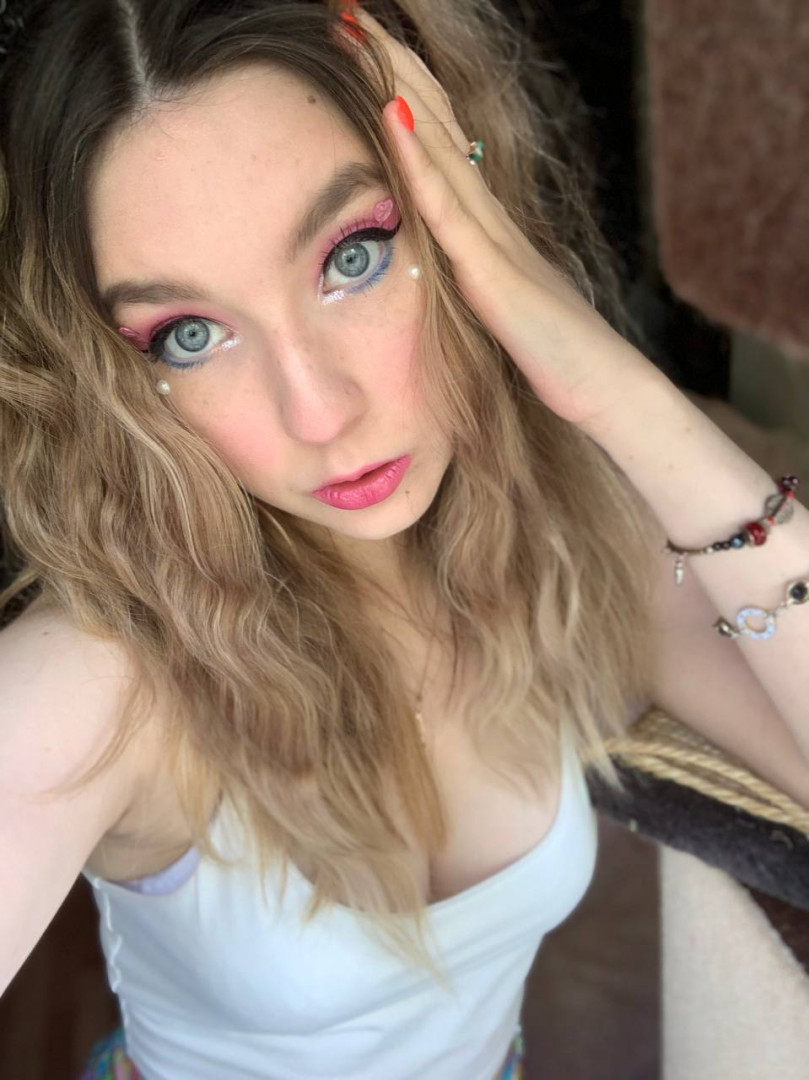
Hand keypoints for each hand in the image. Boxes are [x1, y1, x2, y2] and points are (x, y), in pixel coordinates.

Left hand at [337, 5, 663, 434]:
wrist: (611, 392)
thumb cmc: (561, 360)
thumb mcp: (508, 310)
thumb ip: (480, 281)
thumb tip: (453, 268)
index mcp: (491, 230)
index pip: (442, 146)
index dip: (404, 94)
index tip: (366, 51)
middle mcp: (494, 221)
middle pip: (438, 129)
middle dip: (394, 69)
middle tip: (353, 16)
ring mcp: (497, 243)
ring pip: (440, 153)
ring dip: (399, 92)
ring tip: (364, 37)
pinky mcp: (497, 278)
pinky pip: (450, 213)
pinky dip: (421, 164)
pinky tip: (392, 120)